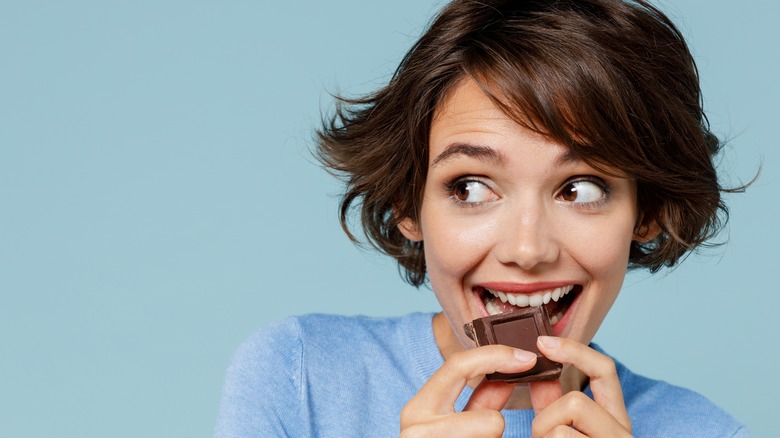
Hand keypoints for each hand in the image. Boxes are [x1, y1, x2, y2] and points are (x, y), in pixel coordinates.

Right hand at [400, 345, 537, 436]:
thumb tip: (511, 372)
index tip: (528, 358)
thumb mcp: (456, 424)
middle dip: (500, 431)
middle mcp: (417, 428)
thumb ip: (479, 400)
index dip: (496, 356)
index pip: (458, 366)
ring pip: (495, 437)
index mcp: (418, 408)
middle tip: (498, 432)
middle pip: (491, 421)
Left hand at [530, 337, 631, 436]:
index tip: (543, 343)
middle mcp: (621, 432)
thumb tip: (540, 372)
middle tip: (541, 437)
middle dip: (545, 418)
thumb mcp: (555, 427)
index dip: (575, 351)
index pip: (604, 370)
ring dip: (542, 437)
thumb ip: (550, 402)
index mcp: (613, 420)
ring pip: (562, 426)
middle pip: (576, 401)